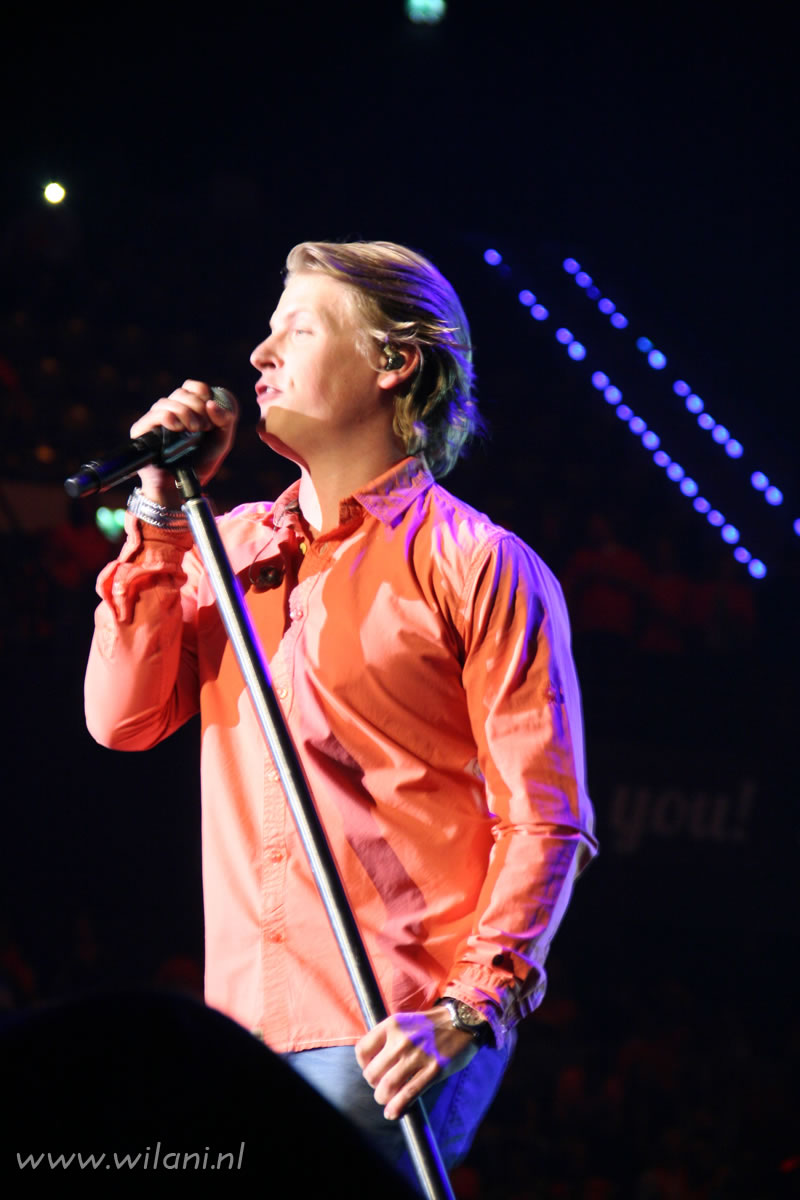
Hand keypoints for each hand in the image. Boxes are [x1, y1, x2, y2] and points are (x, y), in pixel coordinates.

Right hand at [130, 380, 238, 504]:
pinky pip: (155, 414)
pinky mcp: (142, 430)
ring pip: (168, 401)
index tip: (211, 414)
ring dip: (186, 413)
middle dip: (197, 407)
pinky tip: (177, 427)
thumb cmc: (202, 463)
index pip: (192, 386)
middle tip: (204, 427)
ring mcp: (155, 420)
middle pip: (182, 392)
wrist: (184, 486)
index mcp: (187, 409)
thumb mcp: (222, 440)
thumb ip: (225, 420)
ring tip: (193, 430)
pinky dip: (169, 417)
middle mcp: (170, 412)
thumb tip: (211, 403)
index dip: (203, 394)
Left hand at [355, 1008, 475, 1120]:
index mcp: (392, 1025)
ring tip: (388, 1099)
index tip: (371, 1069)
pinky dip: (398, 1107)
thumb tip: (373, 1064)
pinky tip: (393, 1112)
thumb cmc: (431, 1024)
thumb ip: (388, 1039)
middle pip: (372, 1074)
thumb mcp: (404, 1022)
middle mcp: (401, 1040)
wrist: (462, 1021)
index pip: (362, 1050)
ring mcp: (417, 1056)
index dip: (364, 1065)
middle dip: (374, 1085)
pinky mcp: (433, 1070)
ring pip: (387, 1087)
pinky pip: (408, 1094)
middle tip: (382, 1085)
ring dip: (384, 1098)